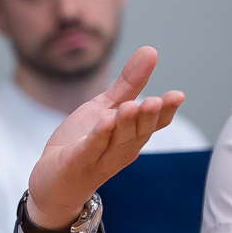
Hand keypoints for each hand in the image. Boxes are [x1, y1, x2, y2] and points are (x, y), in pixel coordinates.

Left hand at [27, 46, 184, 231]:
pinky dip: (100, 136)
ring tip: (133, 106)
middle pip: (140, 131)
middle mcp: (123, 148)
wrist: (54, 180)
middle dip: (148, 116)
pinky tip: (106, 122)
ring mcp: (102, 158)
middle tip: (156, 100)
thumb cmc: (84, 142)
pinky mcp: (78, 163)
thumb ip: (129, 84)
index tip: (177, 95)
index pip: (155, 123)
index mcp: (132, 134)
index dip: (167, 110)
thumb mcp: (106, 108)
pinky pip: (92, 149)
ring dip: (126, 124)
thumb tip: (151, 51)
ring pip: (119, 141)